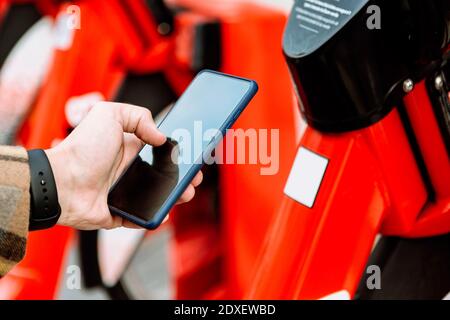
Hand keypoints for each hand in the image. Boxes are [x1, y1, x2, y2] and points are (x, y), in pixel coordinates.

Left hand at [45, 102, 202, 229]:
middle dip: (184, 176)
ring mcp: (126, 192)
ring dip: (176, 195)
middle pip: (165, 175)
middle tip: (194, 176)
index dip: (178, 153)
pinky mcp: (122, 212)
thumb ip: (138, 116)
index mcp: (130, 148)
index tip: (192, 154)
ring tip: (186, 192)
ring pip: (159, 196)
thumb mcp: (109, 115)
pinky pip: (143, 216)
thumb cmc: (82, 149)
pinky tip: (165, 209)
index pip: (161, 150)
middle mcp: (130, 170)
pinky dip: (156, 215)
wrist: (62, 183)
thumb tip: (160, 137)